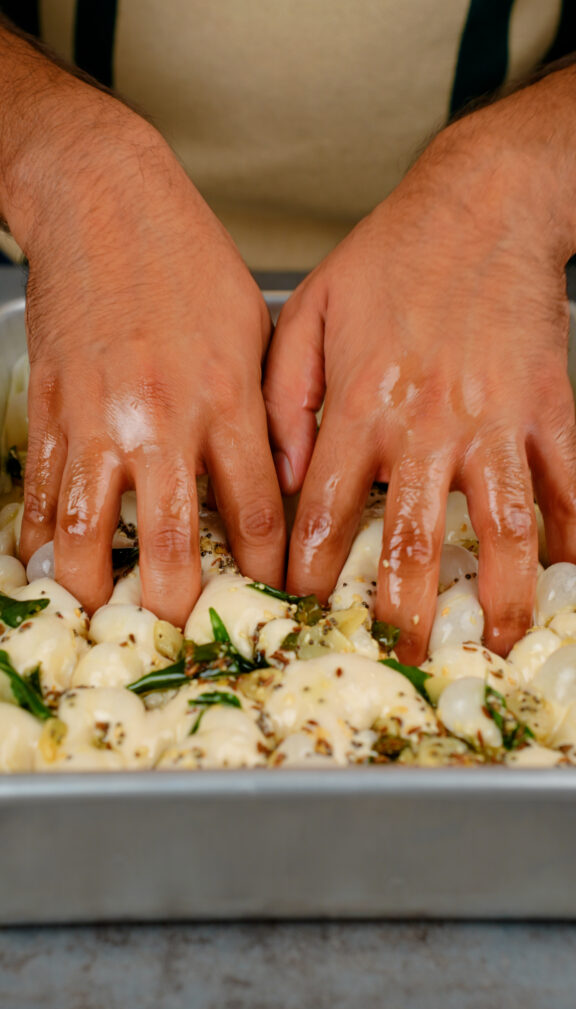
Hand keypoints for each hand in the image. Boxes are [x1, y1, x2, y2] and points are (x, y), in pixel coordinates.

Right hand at [14, 95, 284, 623]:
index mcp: (226, 399)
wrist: (102, 201)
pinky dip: (41, 539)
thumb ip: (265, 411)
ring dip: (97, 590)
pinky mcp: (51, 409)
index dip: (268, 572)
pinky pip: (43, 492)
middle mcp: (163, 419)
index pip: (257, 514)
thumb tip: (279, 477)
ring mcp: (98, 418)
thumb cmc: (187, 260)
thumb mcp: (255, 329)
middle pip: (176, 544)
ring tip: (107, 618)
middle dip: (183, 606)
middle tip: (187, 636)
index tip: (272, 598)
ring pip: (90, 533)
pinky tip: (48, 565)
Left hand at [264, 79, 575, 662]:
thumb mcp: (309, 310)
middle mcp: (427, 420)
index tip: (307, 608)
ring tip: (494, 640)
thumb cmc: (393, 255)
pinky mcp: (551, 404)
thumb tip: (280, 476)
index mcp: (360, 401)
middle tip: (400, 652)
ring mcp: (496, 417)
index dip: (311, 571)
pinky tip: (568, 570)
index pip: (323, 510)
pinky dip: (575, 533)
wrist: (483, 200)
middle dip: (404, 609)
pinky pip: (571, 482)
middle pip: (410, 537)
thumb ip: (284, 396)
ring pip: (502, 526)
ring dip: (500, 593)